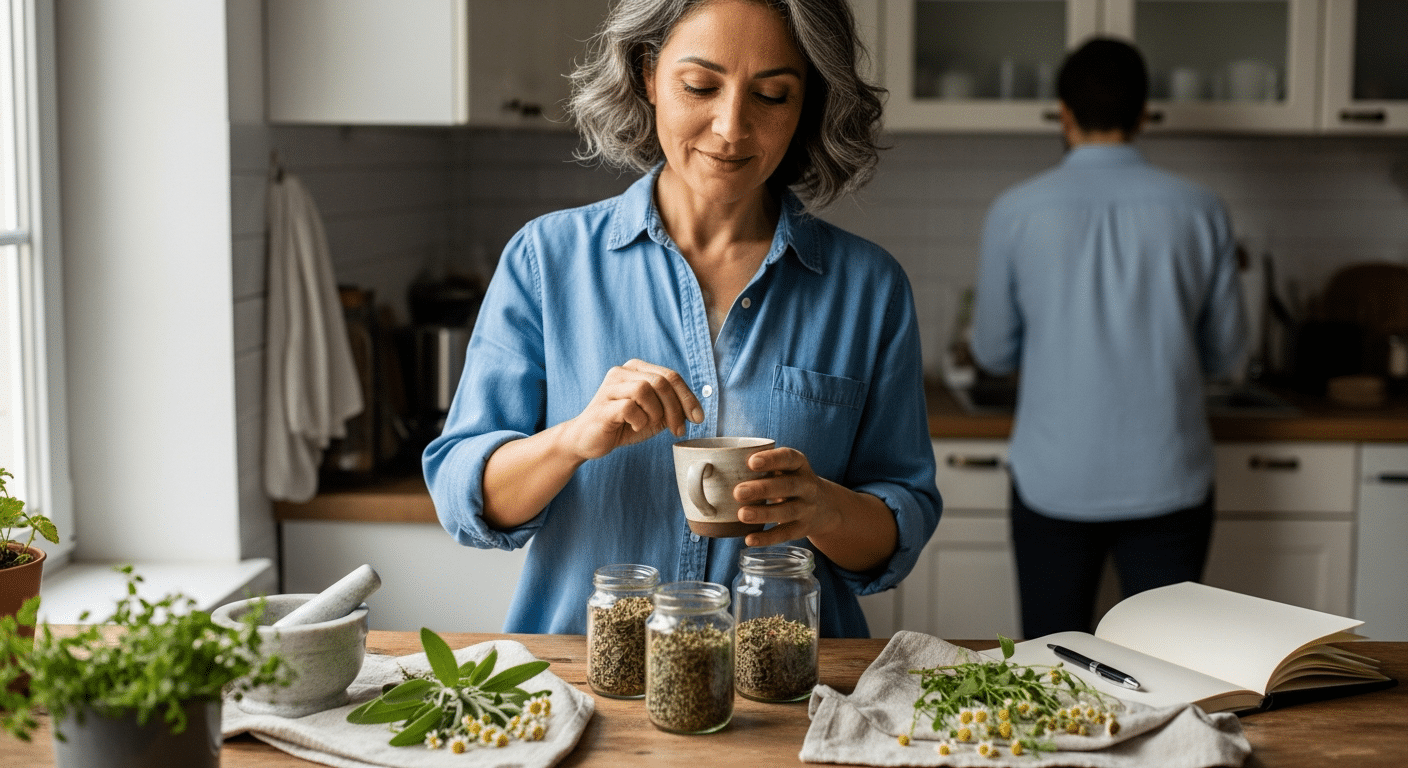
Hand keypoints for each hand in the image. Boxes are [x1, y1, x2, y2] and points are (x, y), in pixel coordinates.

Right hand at [559, 359, 703, 460]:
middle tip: (678, 430)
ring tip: (649, 425)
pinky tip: (634, 427)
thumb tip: (693, 411)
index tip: (697, 418)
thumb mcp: (653, 416)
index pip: (671, 376)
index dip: (688, 397)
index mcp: (636, 369)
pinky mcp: (603, 404)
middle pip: (662, 381)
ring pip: (646, 389)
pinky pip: (630, 407)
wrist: (587, 440)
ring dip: (656, 413)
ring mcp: (611, 386)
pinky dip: (639, 420)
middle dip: (676, 408)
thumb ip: (671, 408)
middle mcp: (622, 372)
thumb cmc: (622, 425)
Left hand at [733, 447, 841, 546]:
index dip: (772, 459)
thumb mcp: (785, 468)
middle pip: (788, 486)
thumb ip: (761, 466)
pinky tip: (749, 539)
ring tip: (742, 514)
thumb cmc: (790, 481)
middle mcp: (807, 485)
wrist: (825, 506)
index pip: (789, 458)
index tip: (751, 462)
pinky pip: (785, 533)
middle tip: (738, 492)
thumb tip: (712, 467)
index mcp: (800, 465)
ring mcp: (807, 508)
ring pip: (786, 511)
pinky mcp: (803, 529)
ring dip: (763, 514)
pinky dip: (767, 538)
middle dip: (763, 489)